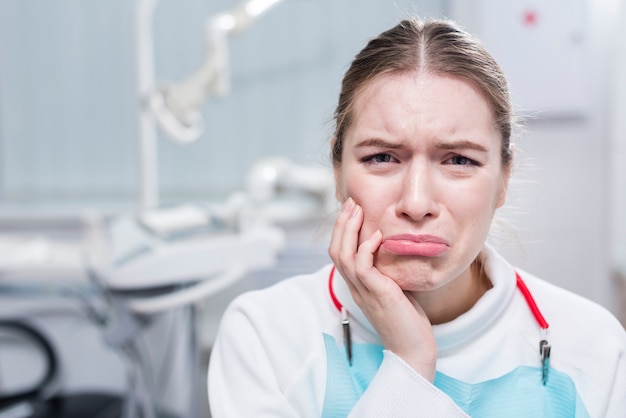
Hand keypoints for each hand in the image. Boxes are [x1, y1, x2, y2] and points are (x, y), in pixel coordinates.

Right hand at [328, 198, 436, 381]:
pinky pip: (362, 267)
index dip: (342, 230)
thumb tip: (394, 248)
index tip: (353, 209)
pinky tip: (377, 235)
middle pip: (335, 250)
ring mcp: (364, 291)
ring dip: (349, 229)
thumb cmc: (407, 321)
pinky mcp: (378, 294)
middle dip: (342, 223)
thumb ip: (388, 270)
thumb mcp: (395, 288)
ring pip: (343, 255)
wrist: (413, 350)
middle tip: (352, 202)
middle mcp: (355, 287)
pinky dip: (366, 247)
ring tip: (358, 210)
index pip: (339, 253)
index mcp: (357, 285)